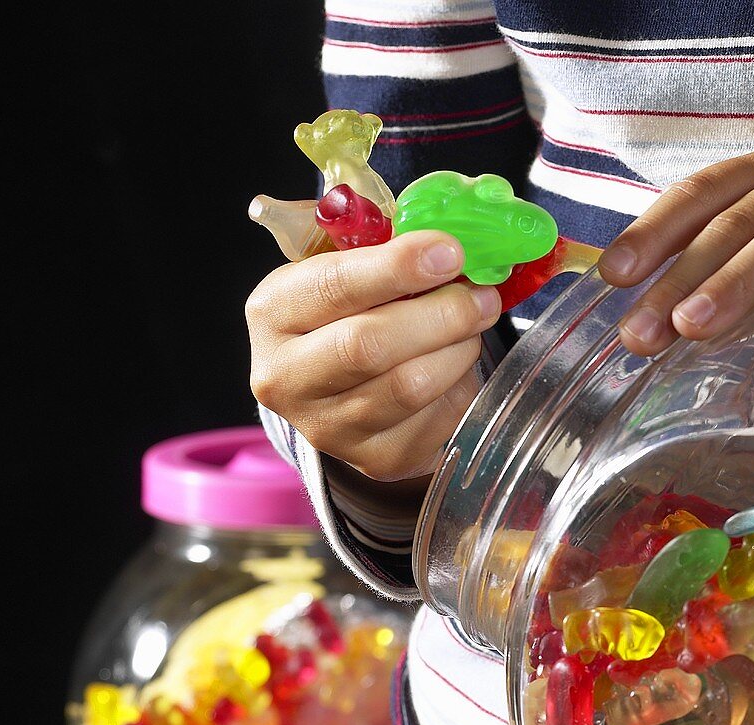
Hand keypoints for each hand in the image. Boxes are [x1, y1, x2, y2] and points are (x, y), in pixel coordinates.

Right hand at [246, 231, 500, 482]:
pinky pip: (436, 419)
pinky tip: (458, 363)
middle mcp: (284, 376)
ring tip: (473, 323)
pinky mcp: (374, 458)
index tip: (451, 252)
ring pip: (409, 386)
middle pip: (369, 346)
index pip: (334, 288)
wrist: (335, 385)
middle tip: (481, 294)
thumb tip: (456, 236)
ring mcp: (327, 427)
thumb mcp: (345, 265)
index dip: (398, 268)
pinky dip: (462, 384)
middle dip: (440, 313)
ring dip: (458, 348)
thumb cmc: (347, 308)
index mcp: (273, 311)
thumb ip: (384, 245)